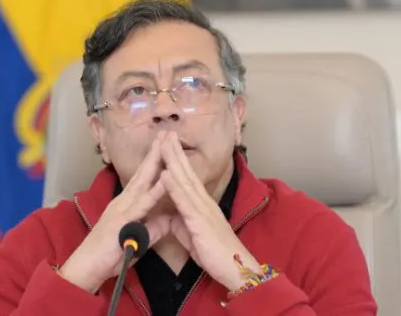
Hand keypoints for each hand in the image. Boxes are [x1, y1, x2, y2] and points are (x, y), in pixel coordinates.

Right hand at [58, 133, 175, 294]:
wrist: (88, 266)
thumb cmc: (109, 255)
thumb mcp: (137, 240)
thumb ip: (152, 228)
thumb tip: (168, 219)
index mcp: (127, 204)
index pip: (144, 179)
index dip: (155, 162)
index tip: (166, 146)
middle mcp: (124, 201)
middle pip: (143, 173)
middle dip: (156, 153)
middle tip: (167, 133)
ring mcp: (122, 208)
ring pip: (143, 181)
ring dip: (155, 162)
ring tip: (166, 145)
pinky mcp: (123, 220)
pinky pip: (142, 204)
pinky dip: (154, 191)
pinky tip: (164, 180)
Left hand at [158, 134, 258, 291]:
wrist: (236, 269)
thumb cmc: (215, 253)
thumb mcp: (193, 234)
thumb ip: (182, 221)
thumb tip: (171, 215)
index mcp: (202, 203)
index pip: (187, 175)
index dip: (177, 158)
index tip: (168, 141)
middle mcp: (203, 201)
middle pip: (186, 171)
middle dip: (175, 150)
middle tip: (166, 130)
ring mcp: (202, 209)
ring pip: (185, 180)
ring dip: (173, 160)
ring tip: (164, 142)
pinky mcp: (200, 222)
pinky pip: (185, 202)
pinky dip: (174, 186)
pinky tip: (165, 174)